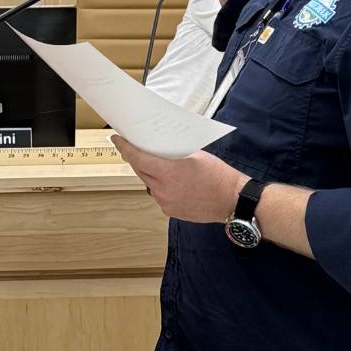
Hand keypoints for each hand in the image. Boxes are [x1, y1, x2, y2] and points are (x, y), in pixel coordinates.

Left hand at [112, 135, 243, 222]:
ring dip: (149, 173)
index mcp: (169, 173)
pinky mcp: (170, 211)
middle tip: (134, 147)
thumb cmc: (219, 176)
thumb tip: (159, 150)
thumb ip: (173, 154)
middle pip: (140, 171)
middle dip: (137, 159)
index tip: (117, 139)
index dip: (125, 148)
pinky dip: (160, 186)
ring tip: (156, 164)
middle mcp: (164, 190)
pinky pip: (159, 195)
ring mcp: (166, 203)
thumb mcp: (196, 156)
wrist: (233, 200)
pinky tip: (169, 181)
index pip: (138, 159)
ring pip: (149, 184)